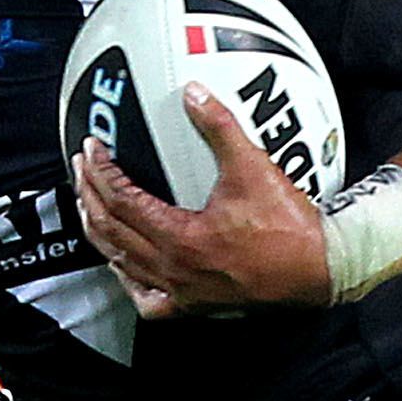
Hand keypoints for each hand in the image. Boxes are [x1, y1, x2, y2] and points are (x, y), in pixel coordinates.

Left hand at [72, 85, 333, 318]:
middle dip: (89, 197)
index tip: (91, 150)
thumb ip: (219, 127)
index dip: (100, 172)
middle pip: (111, 232)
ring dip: (100, 232)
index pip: (121, 201)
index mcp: (180, 239)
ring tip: (90, 205)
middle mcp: (173, 270)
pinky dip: (128, 280)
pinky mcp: (195, 306)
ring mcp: (181, 293)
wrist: (320, 270)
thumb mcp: (252, 167)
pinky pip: (148, 301)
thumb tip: (194, 94)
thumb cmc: (289, 228)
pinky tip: (124, 266)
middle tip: (80, 169)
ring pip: (122, 264)